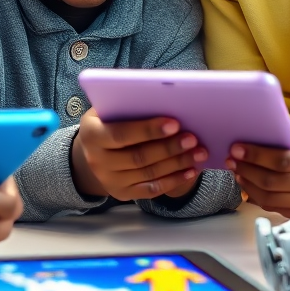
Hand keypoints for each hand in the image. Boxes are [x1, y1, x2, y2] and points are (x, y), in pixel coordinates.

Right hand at [71, 109, 207, 202]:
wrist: (93, 149)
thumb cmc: (108, 120)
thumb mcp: (108, 108)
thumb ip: (128, 105)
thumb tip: (162, 97)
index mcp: (91, 134)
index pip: (121, 134)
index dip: (149, 130)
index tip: (175, 123)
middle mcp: (96, 160)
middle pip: (138, 157)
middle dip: (169, 147)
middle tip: (193, 139)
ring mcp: (109, 180)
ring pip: (148, 174)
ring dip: (177, 163)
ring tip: (198, 153)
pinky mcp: (122, 193)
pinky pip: (151, 189)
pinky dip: (174, 180)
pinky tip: (190, 170)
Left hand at [226, 118, 289, 217]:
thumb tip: (288, 129)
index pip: (281, 161)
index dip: (256, 155)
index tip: (238, 148)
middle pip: (272, 181)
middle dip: (247, 169)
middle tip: (232, 159)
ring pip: (271, 198)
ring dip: (248, 184)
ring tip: (237, 171)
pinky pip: (276, 208)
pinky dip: (258, 198)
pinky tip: (249, 186)